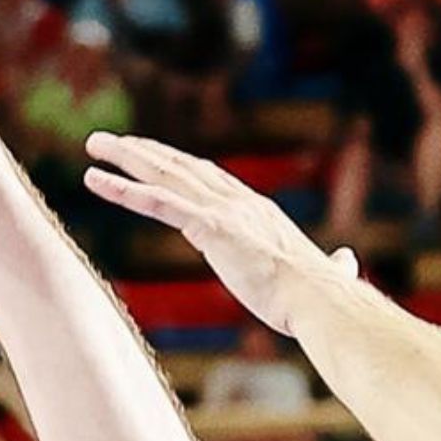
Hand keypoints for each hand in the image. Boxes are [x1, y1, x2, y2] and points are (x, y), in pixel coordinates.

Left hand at [83, 132, 360, 335]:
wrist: (319, 299)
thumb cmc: (319, 296)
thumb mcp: (323, 273)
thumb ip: (333, 264)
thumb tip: (346, 262)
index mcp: (257, 211)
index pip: (208, 179)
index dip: (176, 164)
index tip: (152, 155)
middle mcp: (237, 201)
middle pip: (180, 166)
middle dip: (143, 150)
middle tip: (109, 141)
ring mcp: (223, 211)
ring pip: (164, 174)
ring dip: (125, 157)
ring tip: (94, 145)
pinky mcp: (210, 227)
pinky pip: (158, 202)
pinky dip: (125, 189)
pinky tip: (96, 180)